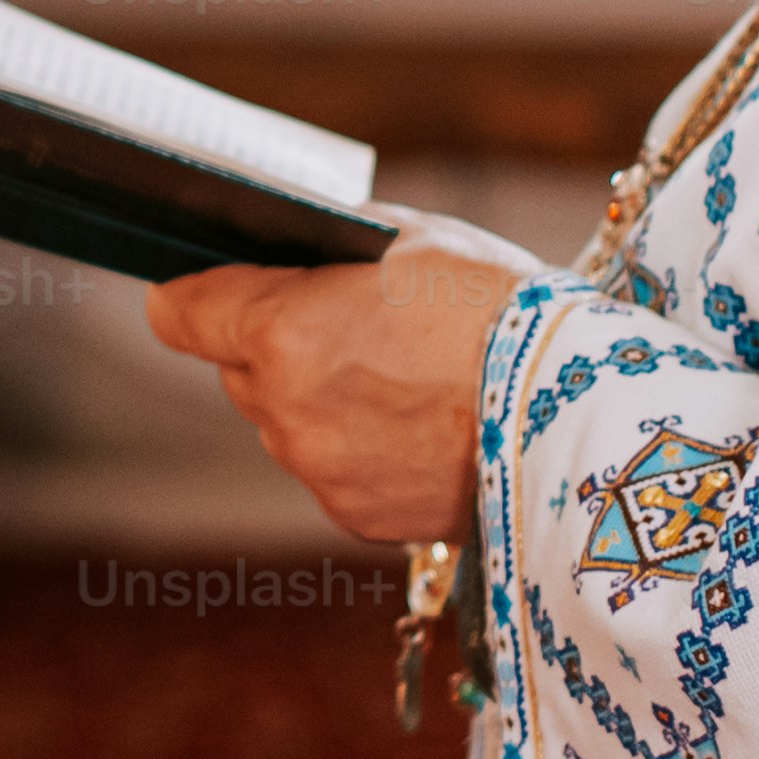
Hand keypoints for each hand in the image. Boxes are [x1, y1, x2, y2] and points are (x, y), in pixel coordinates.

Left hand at [145, 214, 541, 544]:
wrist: (577, 414)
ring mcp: (318, 471)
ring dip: (320, 403)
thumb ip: (332, 247)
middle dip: (277, 348)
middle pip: (240, 371)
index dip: (196, 295)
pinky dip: (360, 451)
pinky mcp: (355, 518)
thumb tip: (290, 248)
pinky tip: (420, 428)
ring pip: (287, 425)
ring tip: (404, 380)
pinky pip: (332, 471)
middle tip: (354, 328)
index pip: (181, 313)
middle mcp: (283, 410)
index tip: (209, 290)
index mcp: (282, 332)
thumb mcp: (412, 240)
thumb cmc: (499, 310)